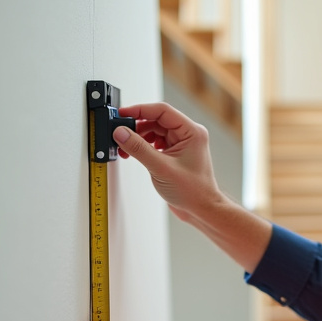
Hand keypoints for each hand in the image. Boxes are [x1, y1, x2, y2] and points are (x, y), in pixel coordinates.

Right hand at [113, 102, 222, 221]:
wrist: (201, 210)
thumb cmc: (193, 191)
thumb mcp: (161, 168)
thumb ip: (139, 148)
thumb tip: (121, 133)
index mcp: (192, 131)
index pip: (162, 111)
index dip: (140, 110)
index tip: (123, 113)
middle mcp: (188, 135)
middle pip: (156, 120)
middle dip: (137, 127)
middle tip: (120, 133)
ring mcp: (181, 144)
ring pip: (154, 131)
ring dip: (138, 138)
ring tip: (125, 148)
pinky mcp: (174, 154)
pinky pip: (155, 143)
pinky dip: (143, 146)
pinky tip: (134, 153)